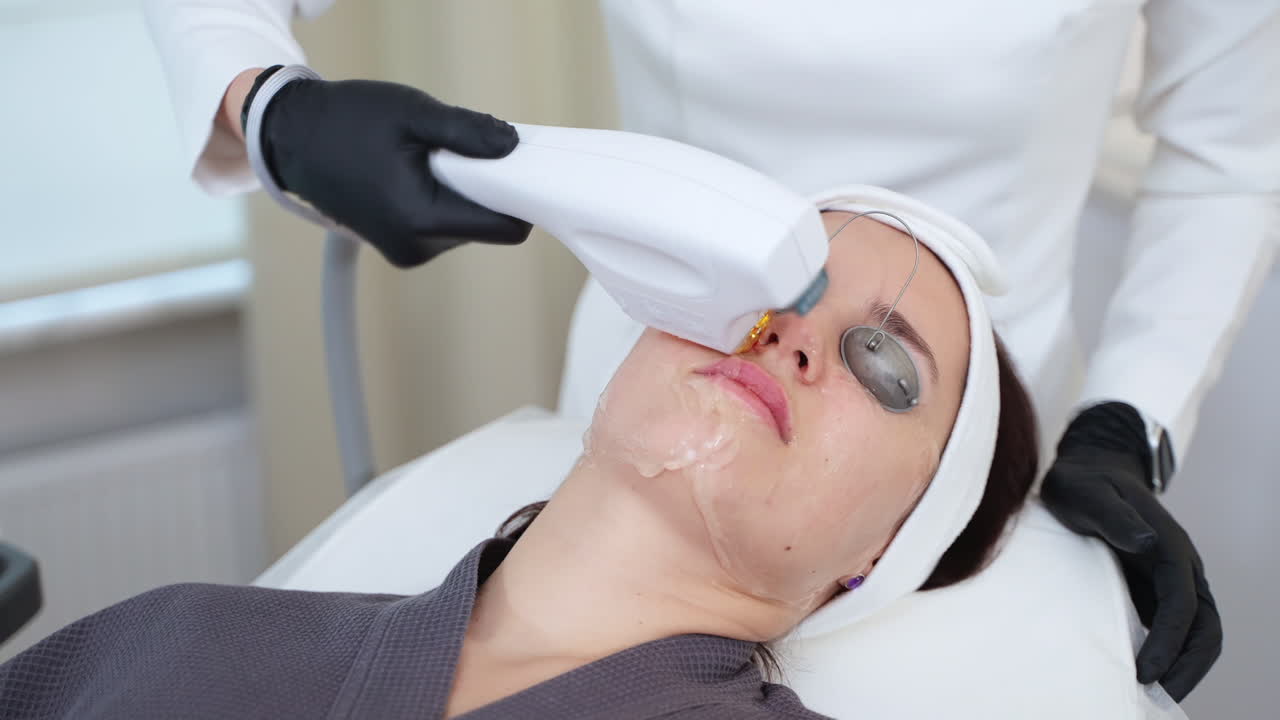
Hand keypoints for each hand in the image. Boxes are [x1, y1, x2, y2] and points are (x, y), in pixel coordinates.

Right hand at [251, 75, 531, 266]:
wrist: (290, 139)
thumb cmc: (345, 122)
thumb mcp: (412, 113)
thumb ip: (467, 132)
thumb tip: (512, 147)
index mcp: (421, 219)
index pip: (505, 228)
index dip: (520, 196)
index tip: (516, 166)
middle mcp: (416, 247)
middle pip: (487, 226)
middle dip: (485, 189)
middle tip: (456, 151)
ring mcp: (407, 252)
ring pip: (467, 226)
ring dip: (462, 193)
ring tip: (425, 161)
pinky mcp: (401, 248)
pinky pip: (445, 226)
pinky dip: (444, 200)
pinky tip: (416, 174)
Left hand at [1041, 402, 1220, 701]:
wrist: (1089, 470)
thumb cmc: (1083, 482)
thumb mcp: (1086, 492)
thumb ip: (1113, 515)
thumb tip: (1147, 541)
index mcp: (1170, 546)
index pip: (1182, 602)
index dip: (1168, 639)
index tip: (1146, 670)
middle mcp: (1179, 567)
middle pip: (1203, 627)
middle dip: (1186, 666)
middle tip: (1156, 696)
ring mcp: (1169, 582)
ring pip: (1194, 634)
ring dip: (1181, 667)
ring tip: (1153, 696)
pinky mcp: (1154, 591)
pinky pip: (1171, 630)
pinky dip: (1167, 656)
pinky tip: (1143, 677)